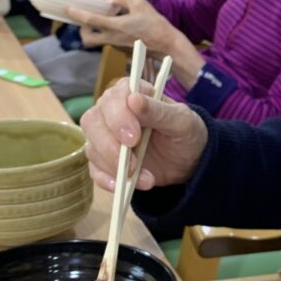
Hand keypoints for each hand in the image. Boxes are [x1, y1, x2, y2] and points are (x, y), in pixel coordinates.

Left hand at [67, 0, 172, 50]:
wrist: (166, 45)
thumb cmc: (155, 24)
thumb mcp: (140, 4)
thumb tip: (109, 1)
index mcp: (115, 26)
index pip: (90, 20)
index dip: (76, 13)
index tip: (67, 7)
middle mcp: (112, 38)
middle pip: (87, 39)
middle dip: (82, 30)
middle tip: (85, 20)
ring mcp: (116, 45)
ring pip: (98, 40)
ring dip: (95, 31)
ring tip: (102, 20)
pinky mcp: (122, 49)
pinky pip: (109, 41)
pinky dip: (108, 33)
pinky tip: (118, 25)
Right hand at [80, 76, 206, 191]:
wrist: (188, 160)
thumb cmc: (185, 132)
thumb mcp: (181, 121)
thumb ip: (158, 110)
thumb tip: (134, 99)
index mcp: (130, 94)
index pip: (112, 98)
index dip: (118, 118)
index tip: (133, 138)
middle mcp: (112, 112)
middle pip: (92, 122)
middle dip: (110, 145)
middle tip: (133, 163)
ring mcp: (105, 137)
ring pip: (92, 148)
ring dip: (115, 167)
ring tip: (146, 179)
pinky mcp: (105, 161)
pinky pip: (95, 170)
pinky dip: (108, 180)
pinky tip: (125, 186)